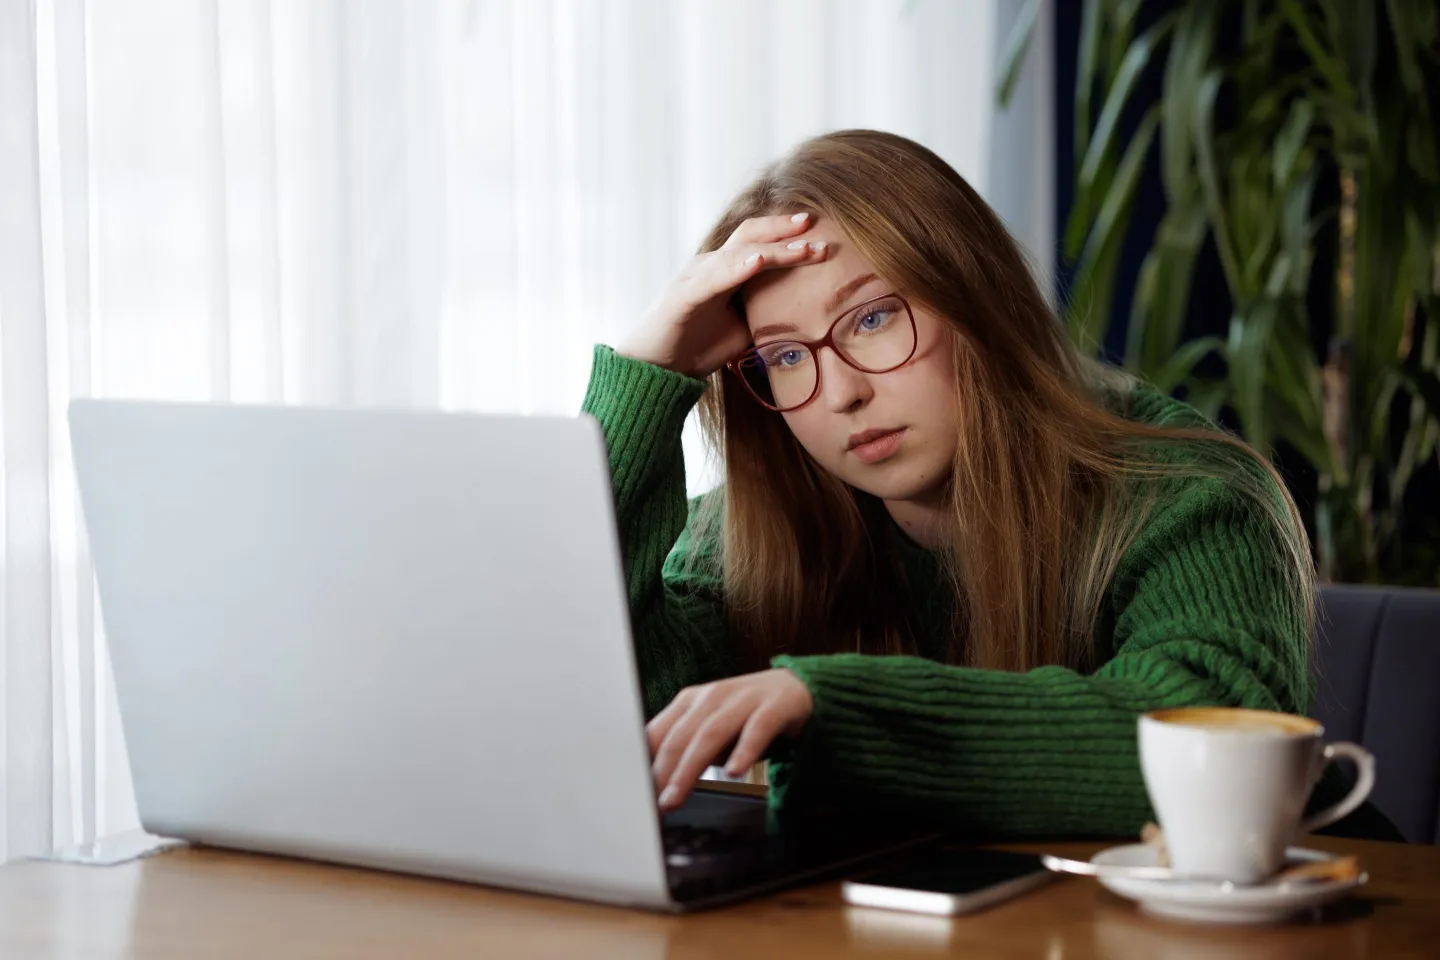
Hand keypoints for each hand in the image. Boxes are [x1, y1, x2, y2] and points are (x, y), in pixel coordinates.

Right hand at [618, 212, 830, 378]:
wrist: (657, 369)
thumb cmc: (697, 346)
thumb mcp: (744, 327)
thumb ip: (768, 312)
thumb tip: (809, 313)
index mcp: (725, 271)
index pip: (761, 244)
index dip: (788, 237)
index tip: (821, 236)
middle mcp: (710, 266)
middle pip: (750, 235)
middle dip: (783, 230)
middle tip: (814, 226)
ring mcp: (695, 277)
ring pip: (738, 253)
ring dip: (773, 249)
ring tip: (802, 248)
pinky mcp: (684, 295)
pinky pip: (714, 277)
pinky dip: (737, 267)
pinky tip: (757, 262)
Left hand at [646, 669, 813, 811]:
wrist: (796, 688)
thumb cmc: (746, 715)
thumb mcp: (710, 728)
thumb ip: (686, 749)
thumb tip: (656, 785)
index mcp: (689, 702)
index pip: (657, 733)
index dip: (644, 765)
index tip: (637, 793)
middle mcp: (711, 697)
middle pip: (680, 736)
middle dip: (664, 773)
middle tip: (657, 803)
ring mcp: (742, 700)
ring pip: (711, 733)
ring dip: (691, 767)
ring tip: (679, 794)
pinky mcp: (773, 706)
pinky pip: (757, 728)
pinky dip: (744, 750)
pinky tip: (734, 771)